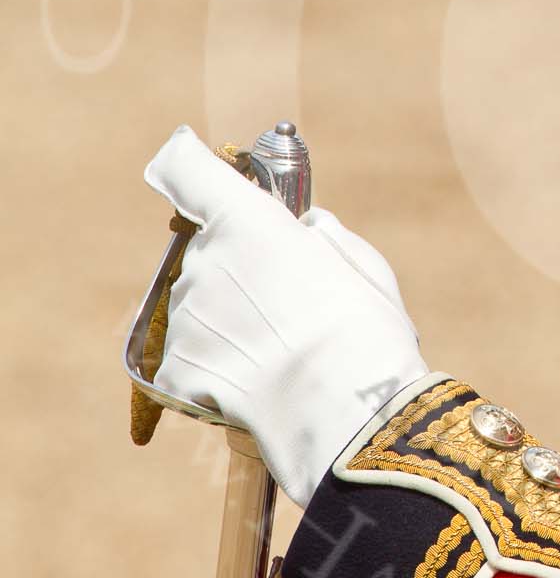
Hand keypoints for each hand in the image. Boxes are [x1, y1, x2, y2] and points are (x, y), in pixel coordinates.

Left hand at [142, 126, 428, 505]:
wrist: (338, 412)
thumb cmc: (364, 332)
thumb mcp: (362, 266)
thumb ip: (324, 236)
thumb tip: (307, 229)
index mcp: (246, 221)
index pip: (187, 168)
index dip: (187, 165)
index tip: (192, 165)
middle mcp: (203, 260)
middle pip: (209, 251)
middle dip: (240, 271)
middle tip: (288, 306)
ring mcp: (184, 315)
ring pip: (201, 306)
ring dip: (229, 321)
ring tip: (281, 354)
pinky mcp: (176, 367)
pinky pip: (192, 358)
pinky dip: (217, 368)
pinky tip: (258, 383)